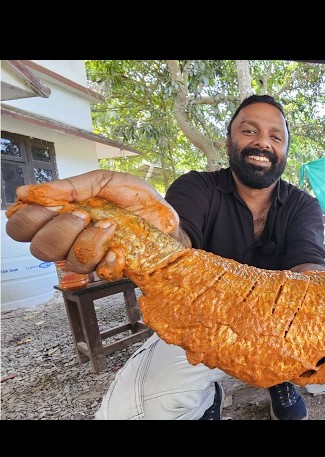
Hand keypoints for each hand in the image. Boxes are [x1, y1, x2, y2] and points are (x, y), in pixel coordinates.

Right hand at [5, 170, 178, 279]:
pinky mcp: (112, 268)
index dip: (28, 219)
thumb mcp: (105, 180)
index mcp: (60, 216)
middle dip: (60, 230)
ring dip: (89, 241)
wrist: (169, 215)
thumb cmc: (135, 199)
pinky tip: (120, 250)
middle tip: (83, 216)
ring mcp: (90, 256)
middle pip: (39, 248)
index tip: (53, 205)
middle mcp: (69, 239)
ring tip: (110, 226)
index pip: (21, 227)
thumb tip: (30, 191)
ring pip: (69, 261)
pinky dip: (110, 261)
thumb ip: (71, 186)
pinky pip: (100, 274)